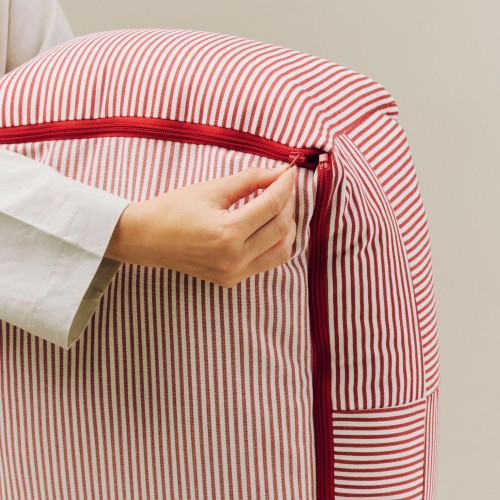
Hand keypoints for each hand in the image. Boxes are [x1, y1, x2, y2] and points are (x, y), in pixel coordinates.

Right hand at [105, 164, 297, 287]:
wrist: (146, 239)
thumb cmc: (174, 209)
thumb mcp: (212, 189)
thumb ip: (250, 180)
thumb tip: (278, 173)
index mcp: (227, 233)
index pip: (272, 206)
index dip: (285, 185)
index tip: (289, 171)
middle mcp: (234, 258)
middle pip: (282, 228)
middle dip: (289, 202)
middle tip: (284, 185)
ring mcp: (234, 274)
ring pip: (282, 250)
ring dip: (287, 226)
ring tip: (279, 206)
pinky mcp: (232, 280)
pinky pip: (268, 262)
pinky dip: (276, 243)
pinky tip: (269, 226)